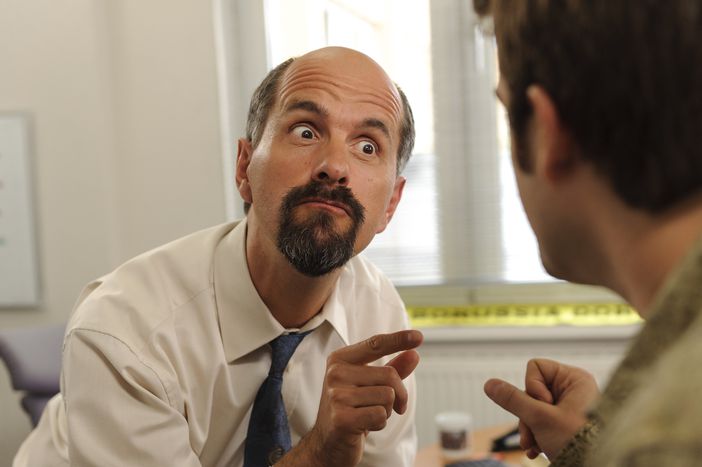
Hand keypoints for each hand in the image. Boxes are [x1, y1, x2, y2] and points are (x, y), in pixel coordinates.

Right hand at [279, 329, 422, 466]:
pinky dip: (380, 424)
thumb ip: (392, 369)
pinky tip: (364, 426)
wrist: (328, 443)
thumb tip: (414, 354)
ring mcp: (336, 395)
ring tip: (369, 415)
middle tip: (391, 407)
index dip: (398, 339)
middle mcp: (336, 373)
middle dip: (399, 395)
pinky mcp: (342, 418)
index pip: (375, 344)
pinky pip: (380, 415)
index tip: (419, 336)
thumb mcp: (371, 385)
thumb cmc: (351, 409)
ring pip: (388, 396)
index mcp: (340, 359)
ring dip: (387, 411)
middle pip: (390, 375)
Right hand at [484, 358, 598, 459]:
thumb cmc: (578, 441)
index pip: (536, 368)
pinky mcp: (565, 423)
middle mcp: (572, 389)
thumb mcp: (540, 418)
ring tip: (534, 445)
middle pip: (531, 390)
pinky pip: (542, 421)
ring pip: (534, 408)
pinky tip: (537, 449)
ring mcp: (569, 406)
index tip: (547, 406)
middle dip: (528, 415)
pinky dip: (537, 435)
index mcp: (574, 378)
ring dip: (530, 428)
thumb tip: (490, 384)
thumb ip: (513, 400)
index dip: (533, 388)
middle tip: (535, 431)